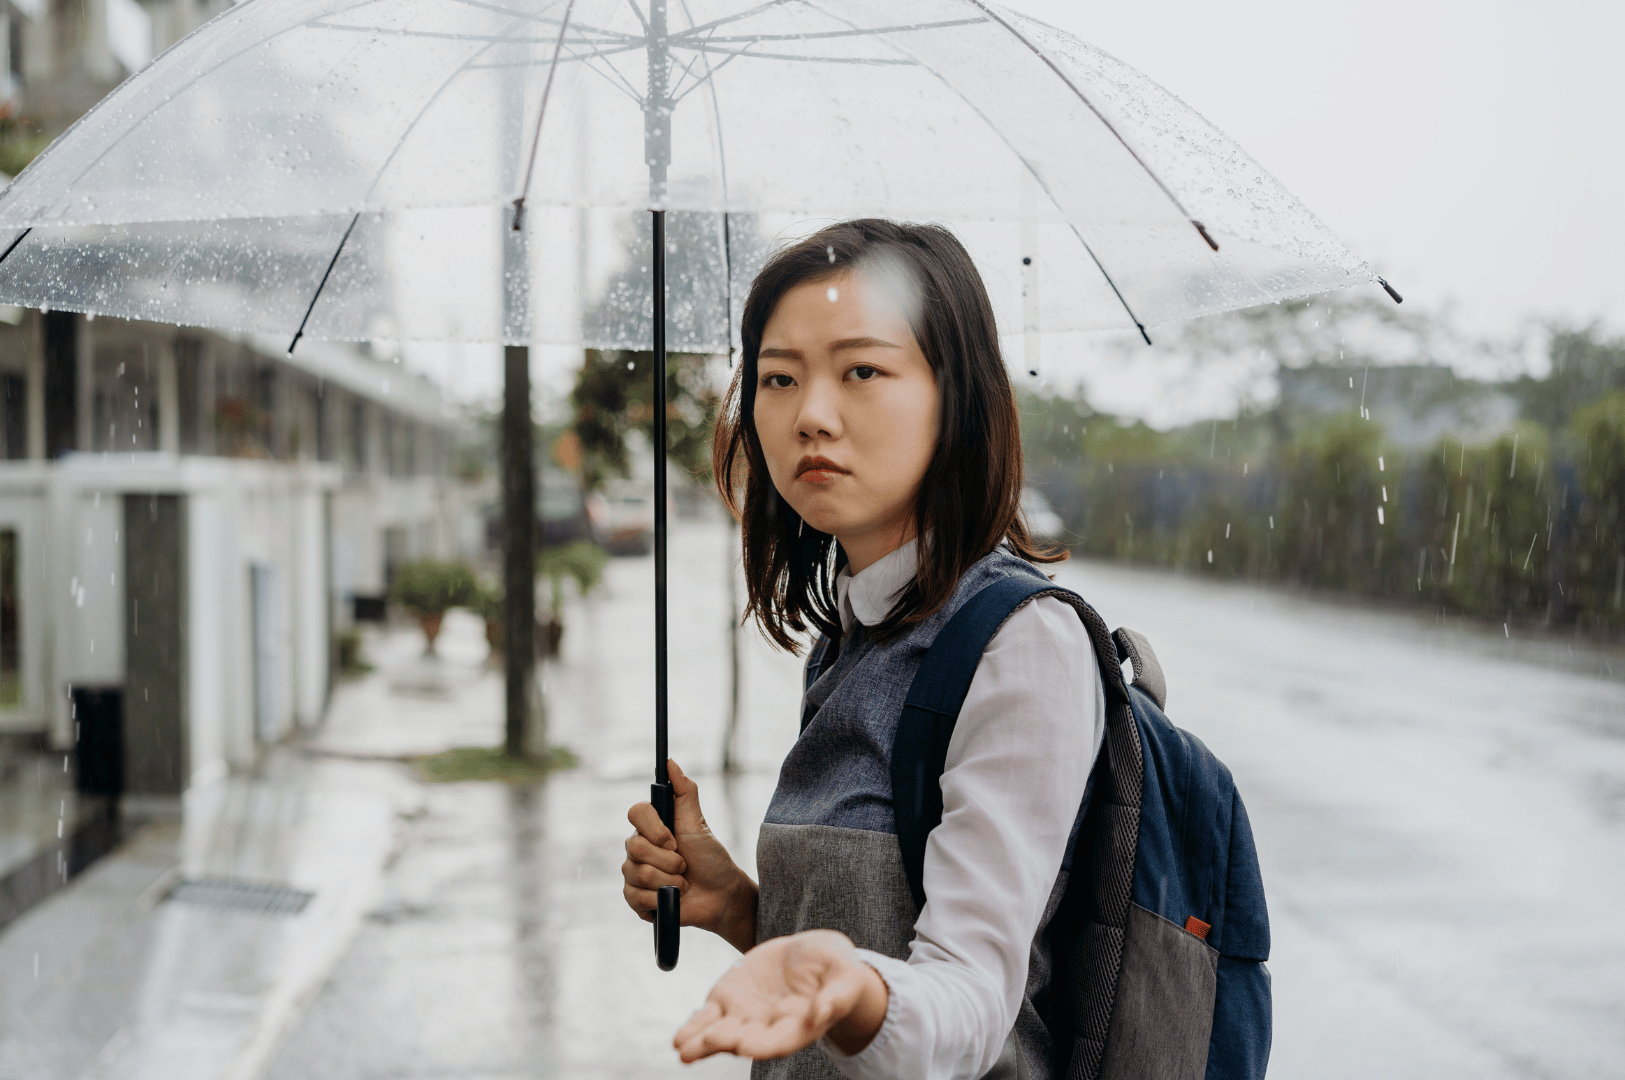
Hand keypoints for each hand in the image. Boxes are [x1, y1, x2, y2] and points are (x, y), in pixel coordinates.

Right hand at [622, 758, 757, 951]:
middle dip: (668, 860)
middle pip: (635, 847)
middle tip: (684, 865)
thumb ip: (684, 792)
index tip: (674, 840)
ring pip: (637, 873)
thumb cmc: (710, 858)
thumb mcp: (698, 823)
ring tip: (682, 883)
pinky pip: (634, 896)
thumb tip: (670, 762)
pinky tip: (670, 898)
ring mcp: (633, 873)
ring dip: (668, 881)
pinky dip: (659, 899)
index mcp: (651, 827)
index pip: (635, 812)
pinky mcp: (634, 899)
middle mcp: (637, 847)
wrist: (720, 896)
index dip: (654, 828)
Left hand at [673, 930, 888, 1062]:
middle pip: (746, 1040)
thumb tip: (823, 1014)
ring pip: (721, 1033)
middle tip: (708, 1041)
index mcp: (800, 1025)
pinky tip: (679, 1038)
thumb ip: (836, 997)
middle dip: (726, 1041)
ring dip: (701, 1042)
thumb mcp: (845, 976)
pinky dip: (693, 1027)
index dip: (762, 1044)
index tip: (744, 1045)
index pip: (780, 1040)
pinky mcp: (729, 999)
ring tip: (682, 1048)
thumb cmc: (837, 968)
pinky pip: (708, 1017)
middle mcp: (770, 1027)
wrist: (814, 954)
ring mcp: (747, 1015)